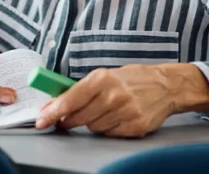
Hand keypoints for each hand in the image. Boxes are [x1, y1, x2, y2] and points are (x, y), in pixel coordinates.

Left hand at [35, 64, 208, 137]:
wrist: (166, 85)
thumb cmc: (132, 79)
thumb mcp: (106, 75)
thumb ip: (81, 89)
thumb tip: (55, 103)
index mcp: (102, 79)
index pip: (71, 99)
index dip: (53, 111)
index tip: (42, 119)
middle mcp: (113, 95)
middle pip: (79, 117)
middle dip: (68, 120)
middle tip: (64, 119)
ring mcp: (125, 112)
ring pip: (93, 128)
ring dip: (91, 123)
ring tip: (102, 112)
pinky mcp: (135, 126)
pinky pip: (109, 134)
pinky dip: (107, 128)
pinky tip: (115, 118)